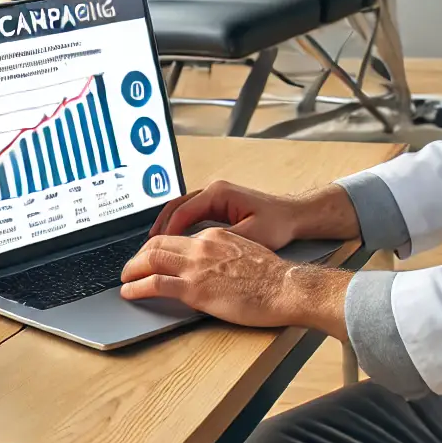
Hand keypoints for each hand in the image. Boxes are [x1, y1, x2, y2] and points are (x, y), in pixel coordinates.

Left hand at [120, 229, 350, 332]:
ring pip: (151, 260)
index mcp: (215, 237)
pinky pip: (155, 284)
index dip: (158, 245)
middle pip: (157, 243)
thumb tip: (216, 268)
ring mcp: (196, 267)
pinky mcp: (194, 289)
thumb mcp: (247, 254)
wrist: (285, 288)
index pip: (178, 236)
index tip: (151, 255)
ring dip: (131, 269)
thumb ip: (226, 256)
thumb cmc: (274, 277)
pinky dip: (136, 287)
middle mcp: (201, 246)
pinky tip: (129, 292)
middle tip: (131, 266)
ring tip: (124, 279)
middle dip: (139, 255)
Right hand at [149, 180, 358, 250]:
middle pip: (176, 207)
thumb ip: (222, 241)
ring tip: (153, 246)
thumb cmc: (278, 223)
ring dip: (166, 226)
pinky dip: (178, 225)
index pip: (183, 212)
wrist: (295, 216)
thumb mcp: (250, 236)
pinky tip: (173, 242)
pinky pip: (191, 213)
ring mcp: (215, 196)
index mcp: (218, 194)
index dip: (168, 232)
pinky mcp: (218, 204)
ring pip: (181, 209)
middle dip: (159, 228)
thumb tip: (197, 251)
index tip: (156, 250)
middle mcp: (213, 191)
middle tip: (145, 249)